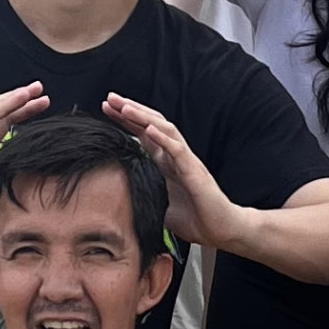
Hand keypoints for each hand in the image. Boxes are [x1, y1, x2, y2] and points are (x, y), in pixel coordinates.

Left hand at [106, 92, 239, 249]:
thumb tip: (118, 204)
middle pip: (152, 125)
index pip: (143, 134)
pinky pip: (178, 150)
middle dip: (130, 110)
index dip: (125, 121)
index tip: (106, 109)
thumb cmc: (197, 221)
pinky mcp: (195, 172)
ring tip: (125, 107)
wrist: (222, 231)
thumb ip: (143, 200)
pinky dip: (163, 138)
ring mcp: (186, 162)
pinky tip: (149, 129)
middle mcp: (176, 157)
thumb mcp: (160, 209)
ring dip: (144, 118)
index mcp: (167, 164)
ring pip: (165, 130)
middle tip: (110, 98)